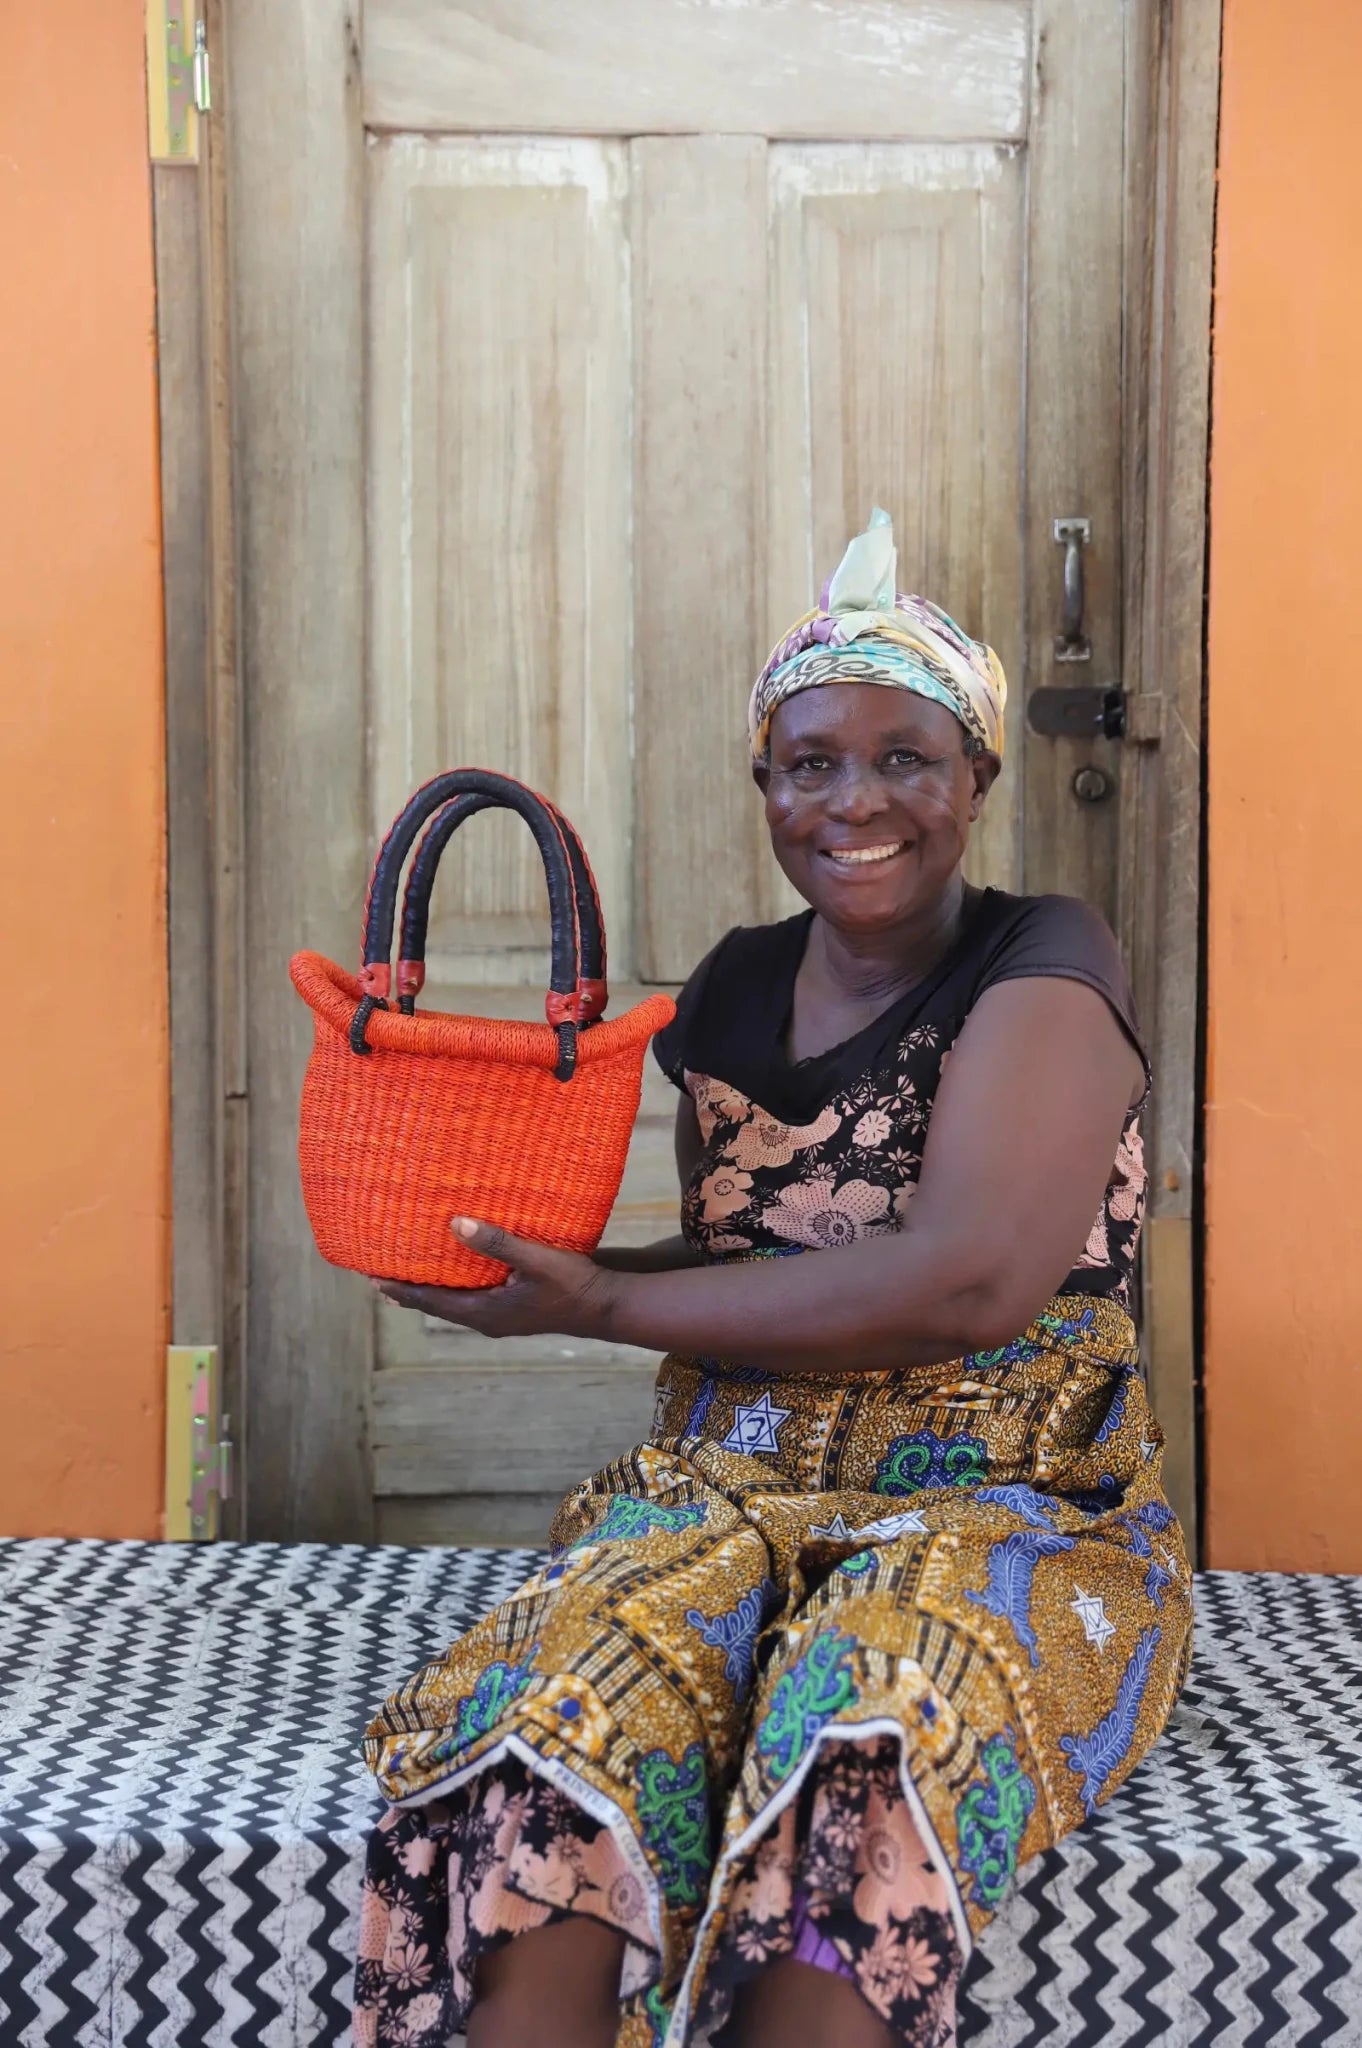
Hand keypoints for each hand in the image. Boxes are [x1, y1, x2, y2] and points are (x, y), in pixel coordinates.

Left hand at [374, 1217, 620, 1339]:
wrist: (607, 1305)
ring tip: (407, 1271)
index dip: (401, 1289)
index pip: (431, 1302)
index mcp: (485, 1312)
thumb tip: (454, 1223)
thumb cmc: (574, 1283)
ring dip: (430, 1288)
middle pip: (437, 1305)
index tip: (371, 1277)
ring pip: (453, 1303)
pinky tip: (453, 1270)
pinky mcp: (513, 1308)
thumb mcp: (536, 1260)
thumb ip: (496, 1243)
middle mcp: (487, 1319)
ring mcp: (501, 1316)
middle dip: (408, 1289)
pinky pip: (471, 1298)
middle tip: (378, 1271)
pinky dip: (453, 1285)